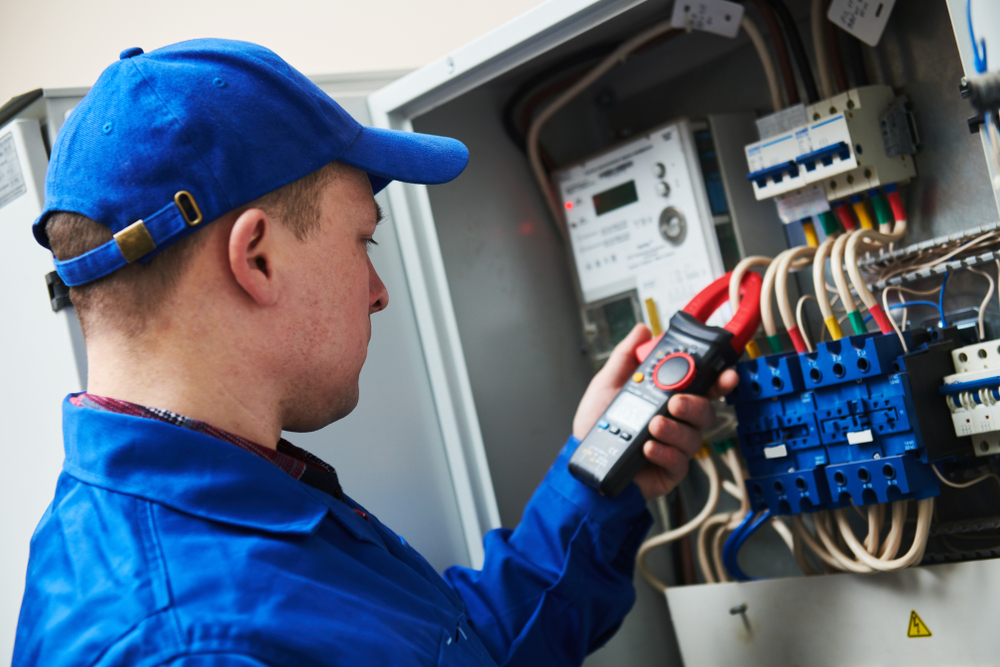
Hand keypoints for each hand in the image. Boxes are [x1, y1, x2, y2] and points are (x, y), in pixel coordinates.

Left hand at [572, 323, 738, 498]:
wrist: (583, 457)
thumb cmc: (597, 422)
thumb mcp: (607, 383)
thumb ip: (626, 356)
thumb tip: (642, 331)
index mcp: (669, 397)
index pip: (703, 386)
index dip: (720, 380)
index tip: (725, 374)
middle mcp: (677, 421)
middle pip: (705, 411)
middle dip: (694, 404)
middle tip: (675, 402)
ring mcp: (675, 446)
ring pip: (693, 437)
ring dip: (675, 429)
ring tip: (653, 425)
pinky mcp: (669, 470)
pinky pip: (679, 463)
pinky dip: (665, 452)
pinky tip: (648, 447)